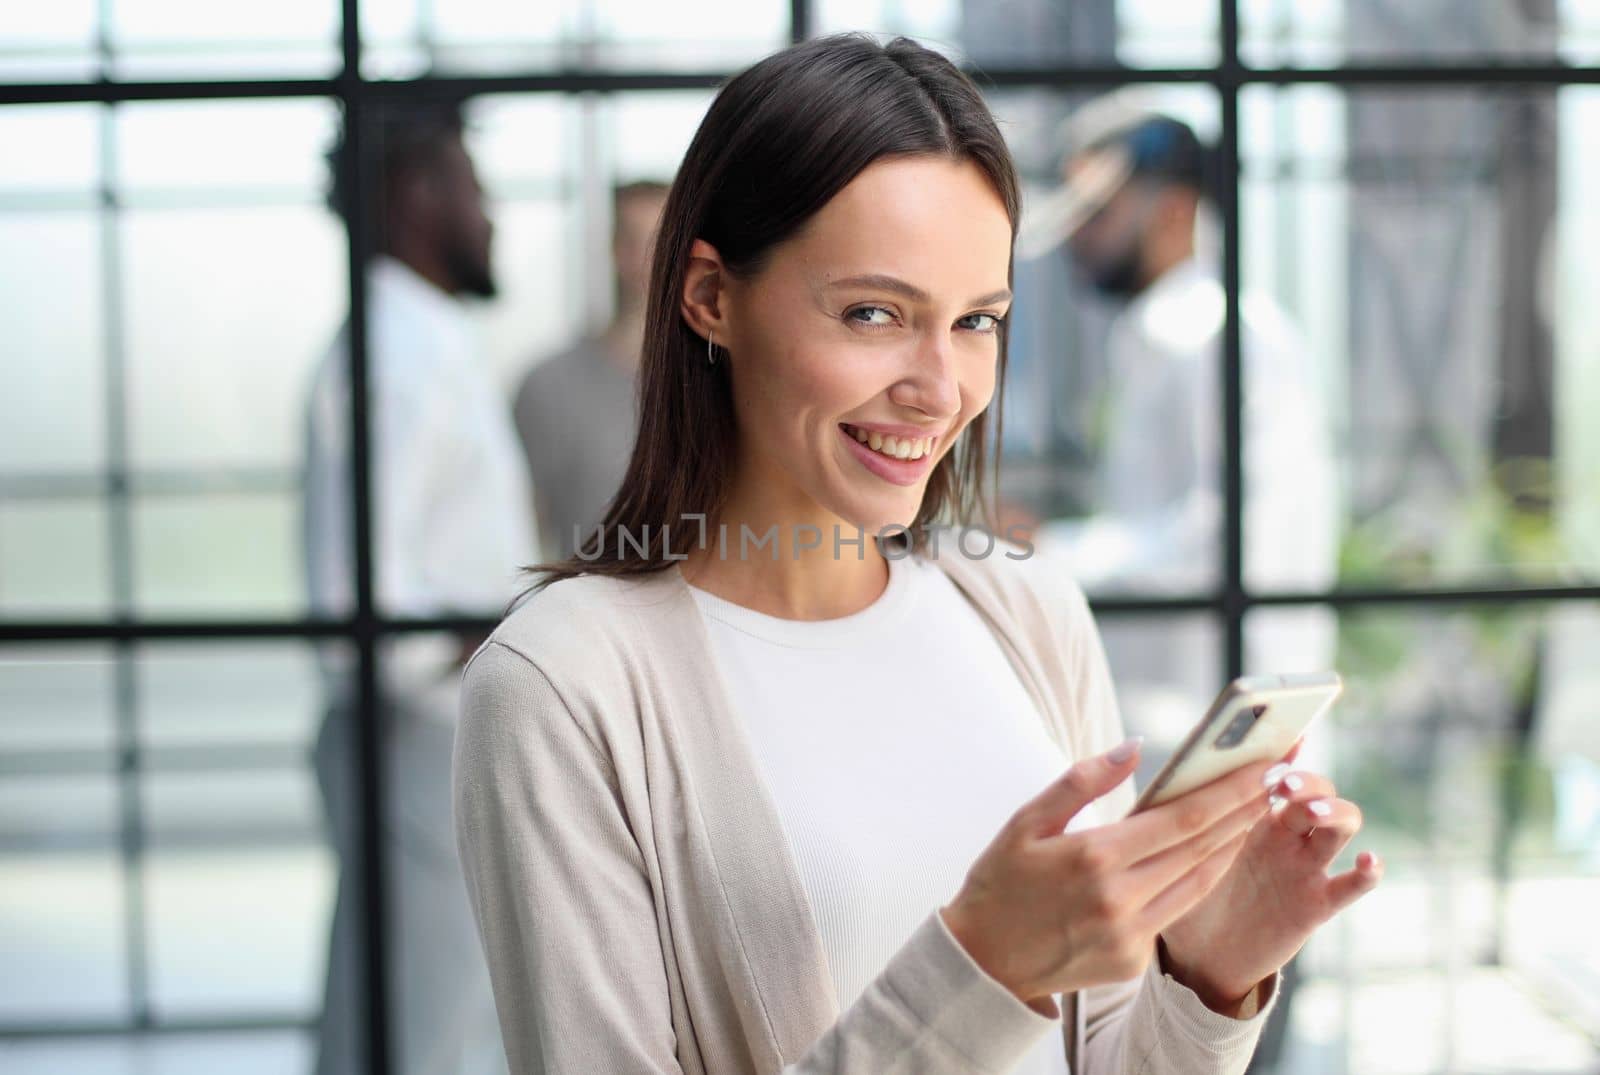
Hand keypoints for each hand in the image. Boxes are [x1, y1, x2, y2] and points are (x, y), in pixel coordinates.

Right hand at [939, 739, 1280, 1016]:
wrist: (983, 962)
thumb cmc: (1000, 882)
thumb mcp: (1026, 821)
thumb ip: (1082, 781)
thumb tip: (1134, 747)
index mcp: (1093, 857)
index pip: (1183, 818)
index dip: (1230, 791)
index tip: (1261, 766)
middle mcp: (1120, 899)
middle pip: (1203, 847)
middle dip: (1244, 810)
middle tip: (1276, 780)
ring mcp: (1130, 936)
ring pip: (1200, 882)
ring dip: (1233, 845)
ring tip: (1257, 811)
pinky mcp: (1133, 961)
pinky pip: (1177, 911)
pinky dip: (1200, 879)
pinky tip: (1214, 854)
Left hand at [1158, 741, 1383, 1013]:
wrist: (1195, 954)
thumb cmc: (1178, 890)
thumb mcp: (1169, 845)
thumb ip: (1165, 804)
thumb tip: (1130, 749)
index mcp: (1248, 809)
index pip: (1276, 767)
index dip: (1280, 750)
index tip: (1275, 739)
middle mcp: (1283, 830)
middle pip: (1314, 788)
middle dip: (1304, 780)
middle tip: (1281, 784)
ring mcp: (1305, 863)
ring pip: (1340, 823)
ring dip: (1334, 812)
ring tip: (1312, 814)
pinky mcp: (1316, 902)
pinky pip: (1352, 885)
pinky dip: (1368, 872)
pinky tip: (1367, 861)